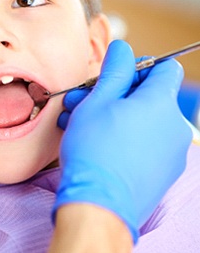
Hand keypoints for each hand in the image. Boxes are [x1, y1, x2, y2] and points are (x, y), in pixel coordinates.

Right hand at [53, 40, 192, 242]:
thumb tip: (124, 48)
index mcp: (161, 102)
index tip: (112, 77)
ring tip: (78, 123)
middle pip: (149, 96)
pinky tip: (94, 144)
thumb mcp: (97, 101)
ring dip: (113, 116)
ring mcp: (172, 152)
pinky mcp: (163, 172)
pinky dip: (124, 138)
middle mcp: (175, 125)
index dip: (137, 67)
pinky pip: (146, 144)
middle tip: (82, 100)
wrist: (99, 204)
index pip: (165, 68)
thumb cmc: (94, 150)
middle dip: (114, 94)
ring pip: (144, 121)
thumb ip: (114, 71)